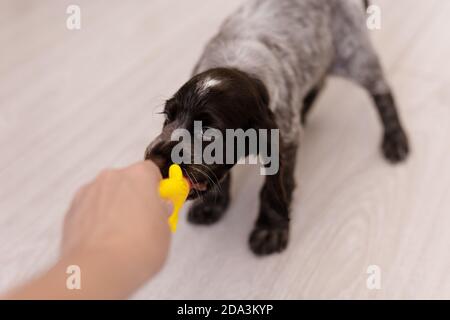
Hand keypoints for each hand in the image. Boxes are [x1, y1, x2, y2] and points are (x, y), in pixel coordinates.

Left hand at [62, 161, 171, 281]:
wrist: (100, 269)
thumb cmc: (134, 249)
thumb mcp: (165, 230)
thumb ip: (162, 213)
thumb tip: (160, 210)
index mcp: (139, 176)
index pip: (151, 172)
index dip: (157, 188)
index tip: (161, 201)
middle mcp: (112, 178)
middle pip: (127, 182)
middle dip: (134, 198)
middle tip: (144, 221)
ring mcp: (89, 192)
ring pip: (106, 195)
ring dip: (114, 209)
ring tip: (123, 237)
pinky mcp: (72, 210)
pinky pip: (89, 210)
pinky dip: (96, 221)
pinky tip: (106, 241)